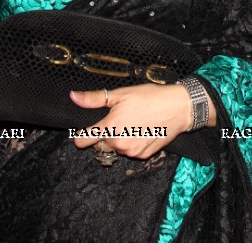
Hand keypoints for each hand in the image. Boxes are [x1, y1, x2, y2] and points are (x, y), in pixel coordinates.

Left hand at [69, 83, 193, 158]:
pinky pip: (130, 153)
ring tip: (132, 124)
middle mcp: (118, 143)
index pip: (83, 140)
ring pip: (116, 149)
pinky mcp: (143, 156)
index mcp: (109, 127)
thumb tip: (73, 97)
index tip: (86, 131)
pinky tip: (141, 131)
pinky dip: (132, 144)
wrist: (178, 108)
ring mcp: (131, 151)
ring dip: (119, 141)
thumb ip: (94, 99)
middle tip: (118, 121)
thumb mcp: (120, 94)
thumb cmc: (150, 97)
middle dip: (105, 136)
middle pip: (101, 145)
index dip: (82, 136)